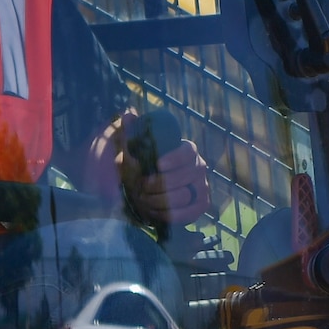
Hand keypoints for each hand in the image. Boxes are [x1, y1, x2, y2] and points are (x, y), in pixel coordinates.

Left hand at [84, 111, 212, 224]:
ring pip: (186, 195)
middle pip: (187, 175)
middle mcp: (198, 167)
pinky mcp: (199, 206)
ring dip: (161, 200)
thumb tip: (130, 114)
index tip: (158, 164)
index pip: (188, 152)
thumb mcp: (127, 150)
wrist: (134, 192)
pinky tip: (156, 212)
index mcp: (186, 150)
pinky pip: (190, 212)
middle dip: (162, 183)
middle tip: (142, 187)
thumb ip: (128, 131)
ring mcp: (201, 187)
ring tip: (144, 199)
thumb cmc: (133, 168)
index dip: (176, 158)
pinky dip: (171, 214)